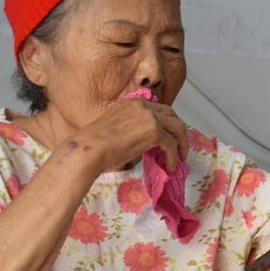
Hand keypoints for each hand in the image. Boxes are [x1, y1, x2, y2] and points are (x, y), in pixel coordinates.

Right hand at [67, 95, 189, 172]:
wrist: (88, 150)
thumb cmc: (93, 146)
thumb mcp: (114, 129)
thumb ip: (130, 129)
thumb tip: (142, 143)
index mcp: (130, 103)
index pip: (157, 109)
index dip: (166, 123)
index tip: (168, 136)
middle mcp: (141, 105)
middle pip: (171, 115)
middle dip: (178, 131)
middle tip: (179, 147)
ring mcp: (149, 116)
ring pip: (177, 127)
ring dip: (181, 143)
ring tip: (180, 158)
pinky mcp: (154, 130)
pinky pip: (172, 144)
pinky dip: (173, 157)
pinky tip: (169, 167)